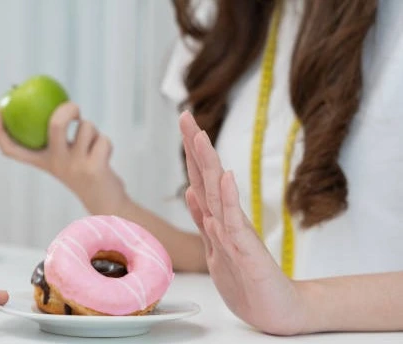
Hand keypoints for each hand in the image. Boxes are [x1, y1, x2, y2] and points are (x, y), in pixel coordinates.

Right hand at [0, 102, 128, 213]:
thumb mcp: (65, 157)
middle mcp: (55, 164)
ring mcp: (75, 167)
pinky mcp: (95, 169)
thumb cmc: (84, 172)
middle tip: (73, 108)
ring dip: (92, 129)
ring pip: (85, 127)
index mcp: (42, 162)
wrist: (105, 203)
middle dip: (67, 108)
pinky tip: (102, 157)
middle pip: (55, 124)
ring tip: (91, 144)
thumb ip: (57, 137)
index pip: (12, 149)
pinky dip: (105, 143)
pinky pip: (102, 139)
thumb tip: (53, 104)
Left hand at [179, 111, 307, 334]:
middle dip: (196, 147)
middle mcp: (228, 220)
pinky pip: (236, 225)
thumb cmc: (247, 280)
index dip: (190, 152)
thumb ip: (204, 220)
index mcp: (218, 219)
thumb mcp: (216, 248)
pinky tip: (226, 180)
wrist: (278, 311)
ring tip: (200, 137)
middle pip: (208, 178)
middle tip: (186, 115)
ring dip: (209, 165)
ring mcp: (238, 235)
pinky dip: (229, 202)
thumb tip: (190, 192)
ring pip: (220, 195)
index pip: (200, 179)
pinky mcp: (249, 254)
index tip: (183, 120)